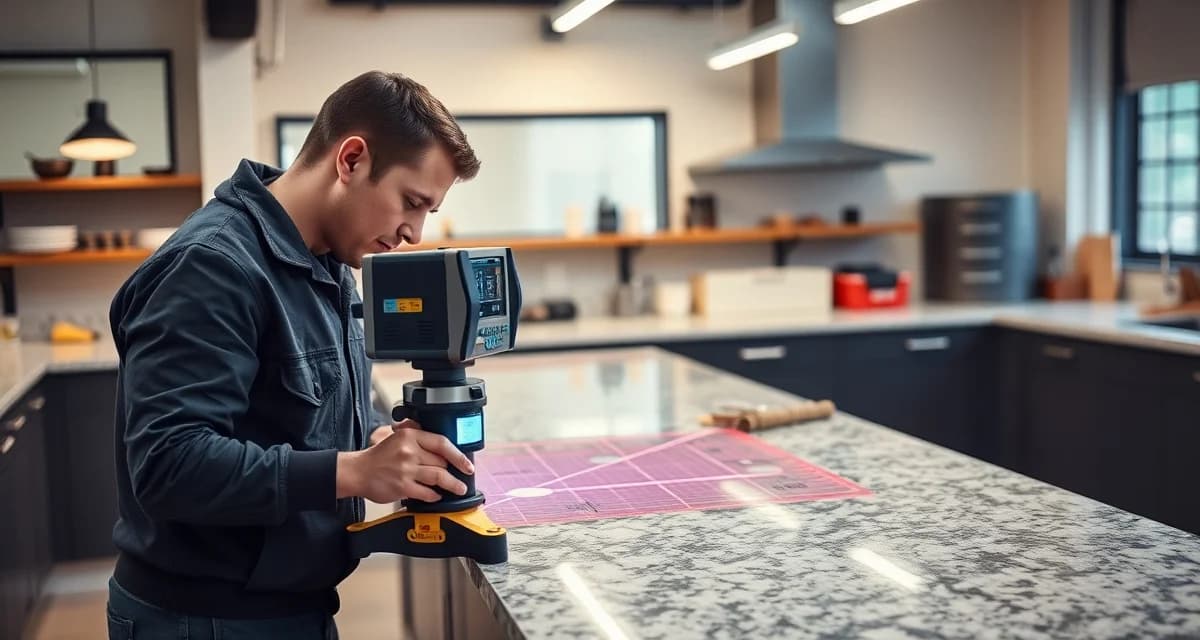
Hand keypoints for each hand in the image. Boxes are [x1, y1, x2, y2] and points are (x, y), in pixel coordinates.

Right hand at [337, 420, 474, 502]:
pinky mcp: (402, 486)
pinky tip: (436, 496)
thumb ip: (416, 433)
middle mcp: (409, 451)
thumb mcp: (396, 436)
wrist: (358, 471)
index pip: (442, 443)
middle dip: (453, 471)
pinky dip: (434, 496)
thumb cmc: (378, 456)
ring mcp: (406, 469)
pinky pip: (426, 492)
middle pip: (442, 462)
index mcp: (410, 435)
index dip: (458, 455)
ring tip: (458, 488)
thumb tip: (437, 439)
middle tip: (460, 477)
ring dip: (451, 485)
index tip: (468, 464)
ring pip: (438, 477)